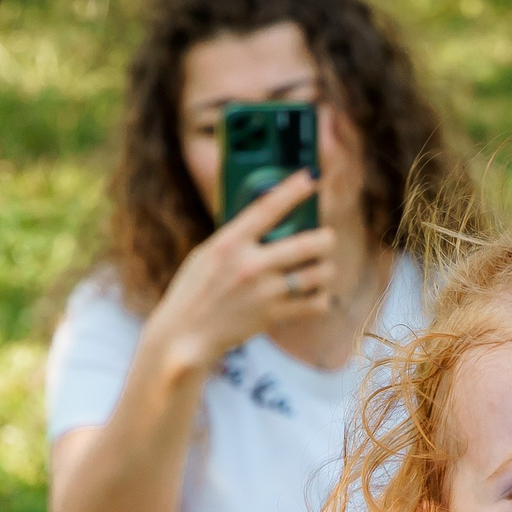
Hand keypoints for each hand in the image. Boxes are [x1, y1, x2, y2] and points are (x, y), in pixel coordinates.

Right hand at [146, 171, 335, 375]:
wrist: (185, 334)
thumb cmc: (195, 290)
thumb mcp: (208, 253)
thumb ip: (237, 237)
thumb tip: (269, 218)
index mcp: (230, 243)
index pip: (268, 208)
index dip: (293, 190)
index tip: (311, 177)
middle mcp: (250, 265)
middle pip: (309, 244)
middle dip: (326, 239)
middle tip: (326, 239)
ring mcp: (264, 292)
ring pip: (318, 274)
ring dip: (325, 269)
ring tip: (321, 269)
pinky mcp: (272, 316)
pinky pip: (315, 304)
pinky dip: (320, 299)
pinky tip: (314, 295)